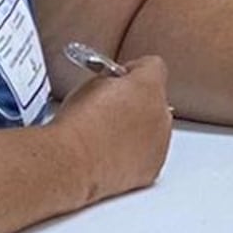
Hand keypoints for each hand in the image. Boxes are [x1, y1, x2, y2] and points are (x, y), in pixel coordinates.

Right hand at [59, 54, 173, 200]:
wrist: (72, 164)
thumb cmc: (77, 127)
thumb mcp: (88, 86)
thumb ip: (110, 80)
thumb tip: (111, 85)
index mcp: (148, 86)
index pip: (153, 65)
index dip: (133, 71)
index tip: (120, 78)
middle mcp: (160, 113)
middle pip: (155, 99)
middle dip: (136, 102)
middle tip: (110, 110)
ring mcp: (160, 142)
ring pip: (154, 128)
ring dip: (138, 129)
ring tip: (107, 137)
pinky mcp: (153, 167)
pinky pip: (150, 154)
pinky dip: (136, 154)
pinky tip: (112, 155)